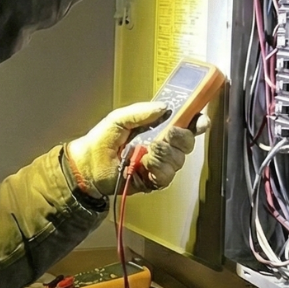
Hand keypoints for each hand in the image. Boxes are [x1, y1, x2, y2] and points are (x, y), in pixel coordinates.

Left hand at [67, 101, 207, 196]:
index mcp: (157, 129)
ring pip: (178, 160)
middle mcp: (162, 146)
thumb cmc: (102, 140)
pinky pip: (166, 176)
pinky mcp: (153, 181)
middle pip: (187, 143)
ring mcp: (159, 164)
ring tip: (148, 150)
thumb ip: (141, 111)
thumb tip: (164, 107)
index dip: (196, 122)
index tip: (201, 120)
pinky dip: (158, 169)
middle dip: (180, 138)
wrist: (88, 164)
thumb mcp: (119, 118)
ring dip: (165, 154)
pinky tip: (145, 164)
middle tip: (167, 134)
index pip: (185, 124)